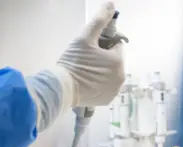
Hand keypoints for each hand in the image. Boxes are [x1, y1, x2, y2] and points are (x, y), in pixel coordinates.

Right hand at [24, 2, 125, 131]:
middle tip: (86, 60)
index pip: (116, 45)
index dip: (104, 44)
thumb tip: (111, 4)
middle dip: (103, 58)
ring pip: (110, 74)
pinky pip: (107, 87)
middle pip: (114, 60)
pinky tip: (87, 83)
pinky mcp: (107, 100)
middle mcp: (121, 77)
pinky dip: (100, 84)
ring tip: (85, 71)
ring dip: (102, 71)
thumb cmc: (73, 62)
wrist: (61, 89)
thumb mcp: (85, 38)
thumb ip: (100, 20)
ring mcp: (115, 90)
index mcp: (118, 61)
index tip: (91, 48)